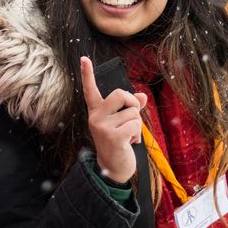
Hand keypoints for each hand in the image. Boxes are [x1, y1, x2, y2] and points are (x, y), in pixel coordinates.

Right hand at [79, 56, 147, 182]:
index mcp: (96, 111)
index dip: (88, 74)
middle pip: (121, 94)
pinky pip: (135, 125)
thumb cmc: (119, 143)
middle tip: (132, 118)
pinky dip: (137, 135)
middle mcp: (96, 117)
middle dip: (133, 104)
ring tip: (127, 137)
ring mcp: (102, 126)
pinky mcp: (112, 136)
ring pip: (133, 113)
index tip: (84, 58)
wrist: (113, 169)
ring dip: (136, 126)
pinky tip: (129, 144)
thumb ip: (131, 108)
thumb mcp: (124, 123)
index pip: (90, 90)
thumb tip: (142, 96)